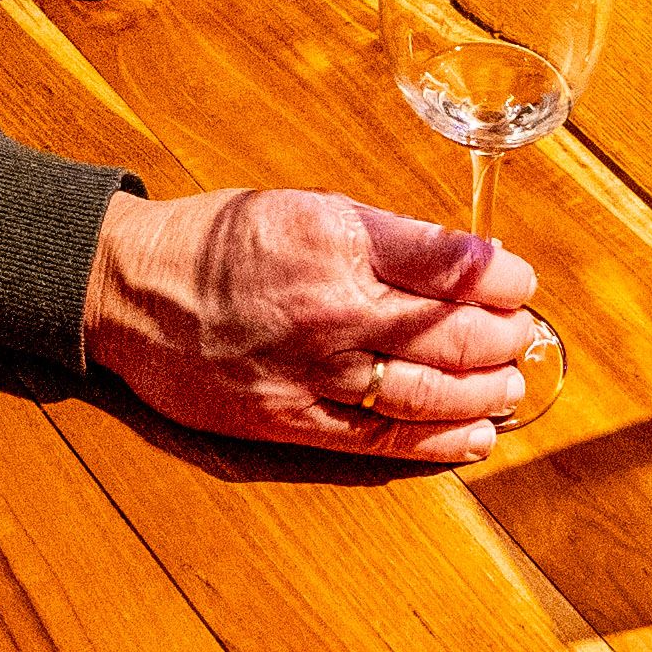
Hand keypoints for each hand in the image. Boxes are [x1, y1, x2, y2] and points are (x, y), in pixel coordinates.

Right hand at [87, 188, 549, 464]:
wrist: (128, 290)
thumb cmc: (215, 243)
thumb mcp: (304, 209)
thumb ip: (383, 239)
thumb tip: (460, 263)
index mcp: (337, 241)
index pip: (450, 264)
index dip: (502, 278)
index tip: (519, 282)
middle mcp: (331, 309)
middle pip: (449, 334)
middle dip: (502, 337)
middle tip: (523, 337)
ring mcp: (312, 372)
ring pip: (425, 392)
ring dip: (483, 392)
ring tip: (509, 387)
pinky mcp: (290, 420)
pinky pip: (380, 437)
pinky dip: (437, 442)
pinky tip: (473, 437)